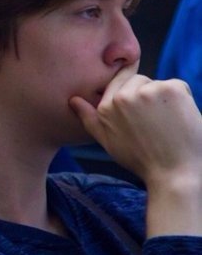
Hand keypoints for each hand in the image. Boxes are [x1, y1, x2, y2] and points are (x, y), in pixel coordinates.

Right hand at [70, 64, 201, 187]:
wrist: (174, 174)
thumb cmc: (142, 160)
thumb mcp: (107, 141)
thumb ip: (89, 118)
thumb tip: (73, 100)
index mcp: (106, 107)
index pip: (117, 81)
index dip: (130, 87)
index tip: (140, 94)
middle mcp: (122, 97)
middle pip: (139, 80)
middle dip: (147, 94)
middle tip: (156, 121)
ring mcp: (146, 92)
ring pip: (158, 84)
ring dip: (165, 97)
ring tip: (168, 122)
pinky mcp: (170, 90)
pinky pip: (177, 85)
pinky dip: (182, 99)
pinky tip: (179, 118)